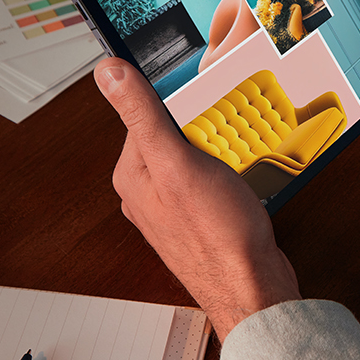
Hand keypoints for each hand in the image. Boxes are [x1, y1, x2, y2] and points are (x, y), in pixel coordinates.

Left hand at [96, 58, 300, 341]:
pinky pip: (209, 180)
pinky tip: (242, 180)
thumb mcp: (178, 161)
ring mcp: (171, 208)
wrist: (251, 287)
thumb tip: (109, 72)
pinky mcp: (197, 219)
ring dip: (218, 151)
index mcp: (131, 174)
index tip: (199, 97)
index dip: (177, 103)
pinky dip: (227, 172)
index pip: (145, 114)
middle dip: (201, 128)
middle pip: (171, 135)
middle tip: (222, 134)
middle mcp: (144, 192)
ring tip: (235, 159)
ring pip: (192, 157)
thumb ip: (143, 114)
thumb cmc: (216, 233)